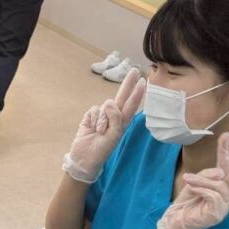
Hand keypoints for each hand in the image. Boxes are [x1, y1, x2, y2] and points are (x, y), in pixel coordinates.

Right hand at [64, 68, 144, 182]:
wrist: (85, 158)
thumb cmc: (102, 150)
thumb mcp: (114, 135)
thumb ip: (116, 117)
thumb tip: (109, 103)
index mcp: (122, 122)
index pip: (132, 105)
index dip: (137, 93)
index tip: (143, 81)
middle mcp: (113, 117)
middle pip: (121, 97)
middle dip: (128, 84)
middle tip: (134, 71)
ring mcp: (101, 116)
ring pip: (105, 106)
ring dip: (102, 119)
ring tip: (99, 132)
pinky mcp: (90, 117)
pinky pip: (94, 110)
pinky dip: (93, 119)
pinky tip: (92, 129)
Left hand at [151, 133, 228, 228]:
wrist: (176, 222)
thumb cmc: (186, 202)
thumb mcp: (194, 182)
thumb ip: (207, 174)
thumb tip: (221, 173)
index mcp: (221, 183)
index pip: (226, 164)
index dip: (225, 149)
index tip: (227, 134)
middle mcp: (226, 192)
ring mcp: (224, 203)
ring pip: (218, 183)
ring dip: (201, 179)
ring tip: (187, 180)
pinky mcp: (218, 212)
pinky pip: (212, 193)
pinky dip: (201, 188)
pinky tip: (192, 189)